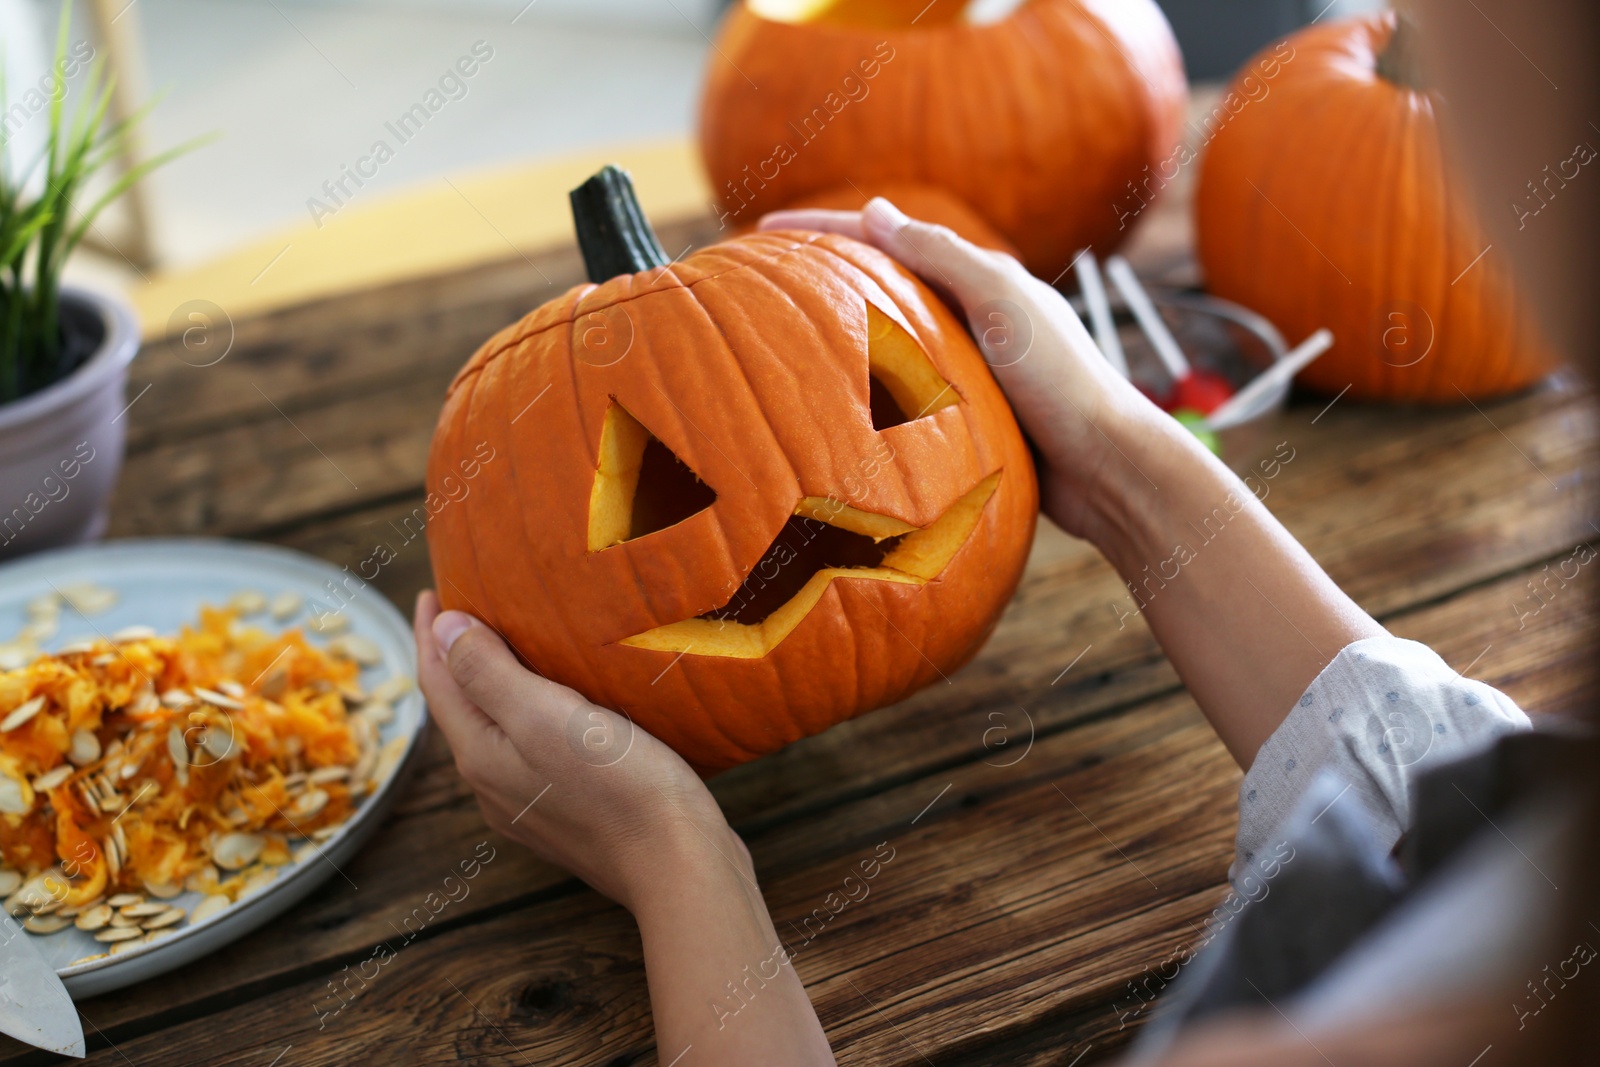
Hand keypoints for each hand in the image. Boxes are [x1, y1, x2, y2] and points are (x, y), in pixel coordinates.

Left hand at [414, 592, 835, 1063]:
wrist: (678, 866)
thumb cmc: (619, 786)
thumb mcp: (546, 717)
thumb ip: (489, 674)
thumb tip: (443, 629)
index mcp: (481, 755)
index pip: (438, 684)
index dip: (430, 633)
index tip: (434, 589)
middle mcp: (495, 784)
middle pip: (460, 709)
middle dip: (455, 658)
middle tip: (466, 610)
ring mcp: (531, 805)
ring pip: (494, 731)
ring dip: (490, 686)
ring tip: (509, 647)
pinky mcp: (569, 814)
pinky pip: (529, 750)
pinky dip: (526, 713)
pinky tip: (559, 705)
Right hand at [759, 198, 1184, 544]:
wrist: (1110, 469)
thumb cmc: (1064, 382)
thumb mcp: (1003, 304)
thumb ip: (944, 257)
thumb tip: (876, 211)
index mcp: (981, 280)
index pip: (888, 240)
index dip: (821, 231)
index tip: (759, 235)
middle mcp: (974, 318)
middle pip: (882, 286)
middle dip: (821, 279)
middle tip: (758, 283)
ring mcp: (969, 369)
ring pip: (888, 344)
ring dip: (837, 338)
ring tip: (779, 345)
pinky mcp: (969, 417)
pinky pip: (902, 397)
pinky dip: (864, 393)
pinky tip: (832, 410)